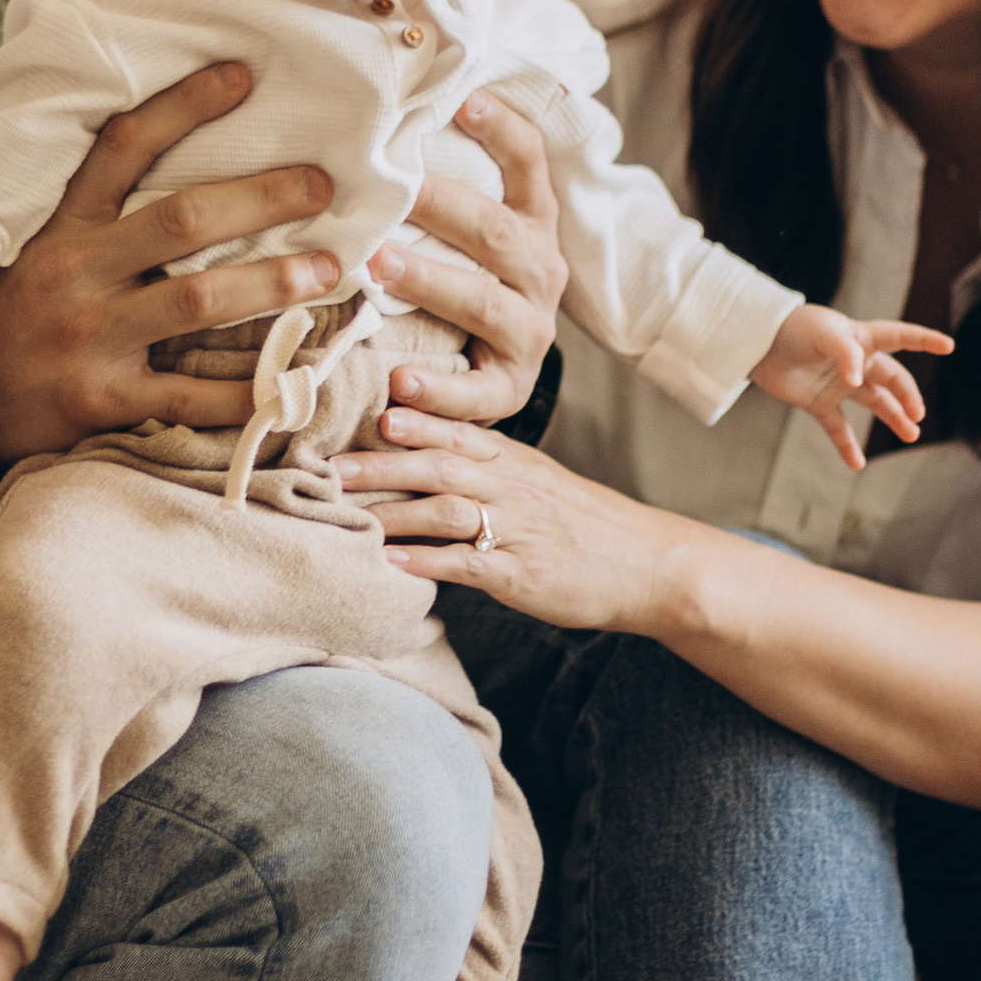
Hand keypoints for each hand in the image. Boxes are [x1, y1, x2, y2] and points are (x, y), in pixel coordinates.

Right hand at [0, 63, 342, 467]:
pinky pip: (186, 396)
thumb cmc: (7, 315)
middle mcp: (79, 272)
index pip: (124, 147)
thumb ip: (90, 208)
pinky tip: (289, 381)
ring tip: (327, 269)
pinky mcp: (100, 400)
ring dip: (271, 281)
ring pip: (197, 299)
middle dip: (261, 197)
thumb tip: (158, 151)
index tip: (241, 75)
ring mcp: (91, 337)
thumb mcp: (32, 246)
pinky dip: (244, 392)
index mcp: (64, 227)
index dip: (183, 106)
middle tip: (322, 184)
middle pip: (182, 219)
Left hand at [336, 406, 691, 635]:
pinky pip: (467, 563)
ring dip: (392, 509)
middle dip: (381, 463)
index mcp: (513, 461)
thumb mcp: (537, 482)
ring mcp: (517, 529)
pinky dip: (426, 562)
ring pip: (446, 509)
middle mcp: (511, 487)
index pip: (455, 430)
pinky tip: (391, 563)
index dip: (411, 418)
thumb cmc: (585, 526)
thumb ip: (483, 467)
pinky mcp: (522, 573)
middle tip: (330, 464)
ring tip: (344, 511)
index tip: (366, 407)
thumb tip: (422, 456)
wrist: (650, 565)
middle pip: (438, 464)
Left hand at [368, 84, 567, 421]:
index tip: (463, 97)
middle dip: (439, 206)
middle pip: (494, 230)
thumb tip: (373, 118)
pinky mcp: (509, 389)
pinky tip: (394, 392)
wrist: (495, 376)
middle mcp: (539, 272)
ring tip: (376, 270)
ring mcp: (529, 333)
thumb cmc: (461, 285)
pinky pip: (475, 397)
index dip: (501, 127)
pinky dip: (434, 398)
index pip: (528, 162)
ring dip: (428, 283)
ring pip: (483, 304)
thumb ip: (437, 188)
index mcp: (531, 225)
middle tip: (386, 190)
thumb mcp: (465, 235)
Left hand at [752, 306, 952, 466]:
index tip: (948, 346)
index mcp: (860, 338)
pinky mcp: (818, 404)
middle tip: (918, 415)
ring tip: (911, 434)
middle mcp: (854, 362)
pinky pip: (838, 428)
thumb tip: (857, 380)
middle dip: (907, 395)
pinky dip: (847, 447)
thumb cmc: (792, 329)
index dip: (923, 340)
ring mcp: (838, 384)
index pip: (899, 337)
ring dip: (893, 418)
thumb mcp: (823, 333)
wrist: (754, 344)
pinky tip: (857, 465)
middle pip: (891, 379)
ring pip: (874, 403)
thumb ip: (845, 353)